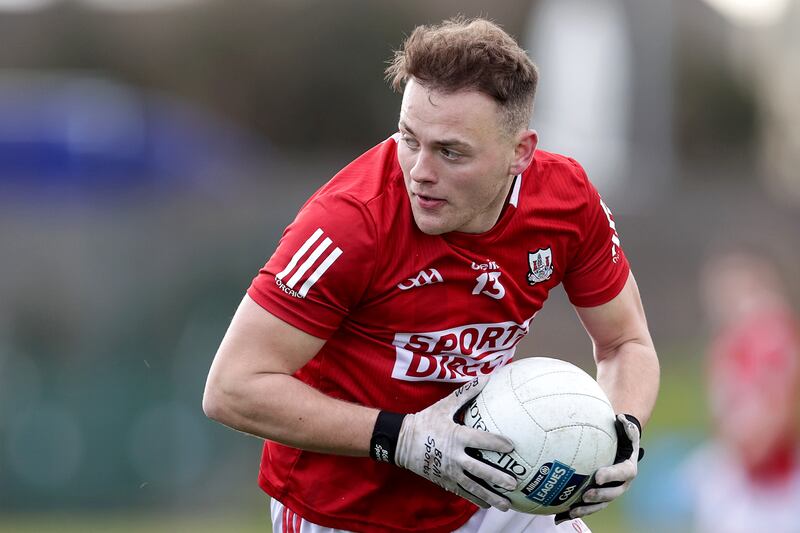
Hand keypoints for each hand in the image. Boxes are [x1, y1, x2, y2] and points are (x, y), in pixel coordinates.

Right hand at [395, 376, 517, 509]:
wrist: (401, 441)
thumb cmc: (426, 420)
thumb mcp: (444, 405)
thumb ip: (466, 393)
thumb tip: (487, 378)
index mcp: (456, 436)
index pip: (481, 441)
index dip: (497, 443)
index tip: (512, 447)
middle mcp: (454, 457)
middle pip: (480, 470)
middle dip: (498, 478)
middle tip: (514, 483)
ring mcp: (449, 471)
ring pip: (473, 487)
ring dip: (491, 496)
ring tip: (506, 504)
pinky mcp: (444, 481)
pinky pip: (463, 492)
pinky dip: (476, 499)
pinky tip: (489, 504)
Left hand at [555, 414, 642, 523]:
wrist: (619, 451)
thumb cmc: (621, 439)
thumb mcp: (626, 433)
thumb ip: (626, 427)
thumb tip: (621, 418)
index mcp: (628, 469)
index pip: (623, 473)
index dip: (611, 476)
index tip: (598, 476)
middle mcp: (620, 484)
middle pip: (612, 494)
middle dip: (599, 496)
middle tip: (585, 495)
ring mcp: (609, 493)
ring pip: (599, 505)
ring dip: (586, 509)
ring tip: (572, 511)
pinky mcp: (597, 499)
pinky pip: (586, 508)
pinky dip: (572, 514)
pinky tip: (557, 518)